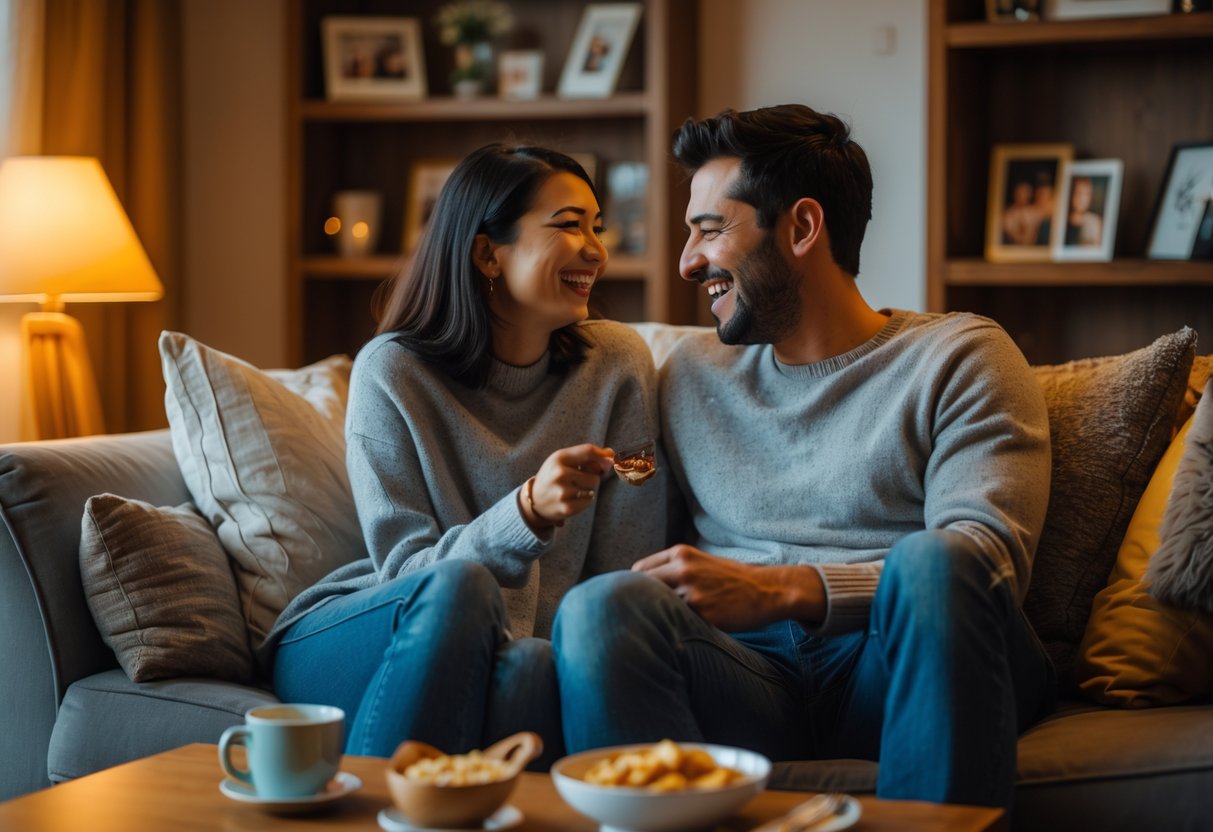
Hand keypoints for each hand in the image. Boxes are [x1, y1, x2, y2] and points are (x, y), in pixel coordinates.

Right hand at [522, 444, 613, 529]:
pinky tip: (572, 499)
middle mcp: (559, 473)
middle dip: (592, 478)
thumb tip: (612, 456)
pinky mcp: (566, 508)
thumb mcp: (564, 461)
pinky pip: (589, 501)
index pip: (588, 451)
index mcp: (559, 458)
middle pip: (595, 475)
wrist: (534, 500)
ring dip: (588, 490)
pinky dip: (585, 501)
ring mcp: (562, 492)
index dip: (603, 455)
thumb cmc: (553, 476)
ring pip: (593, 488)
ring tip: (573, 490)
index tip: (611, 458)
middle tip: (577, 480)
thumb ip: (586, 456)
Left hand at [631, 545, 825, 630]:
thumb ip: (673, 568)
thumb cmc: (731, 579)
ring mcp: (693, 591)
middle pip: (642, 587)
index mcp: (681, 554)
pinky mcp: (703, 613)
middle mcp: (684, 569)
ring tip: (658, 626)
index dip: (634, 586)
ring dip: (657, 616)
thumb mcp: (701, 562)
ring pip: (658, 606)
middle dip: (639, 602)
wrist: (766, 591)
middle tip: (638, 615)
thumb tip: (641, 584)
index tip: (635, 598)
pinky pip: (678, 621)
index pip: (639, 570)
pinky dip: (675, 626)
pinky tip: (679, 630)